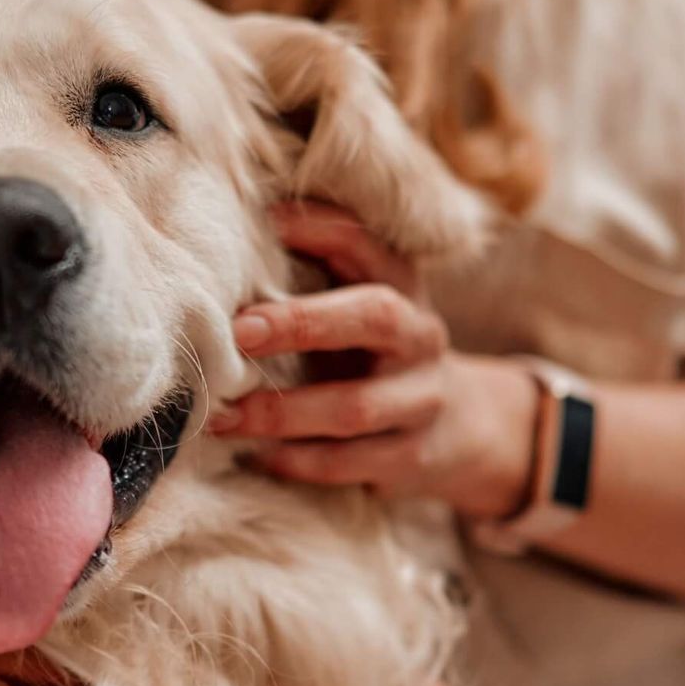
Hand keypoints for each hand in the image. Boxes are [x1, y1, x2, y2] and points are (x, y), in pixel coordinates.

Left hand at [209, 202, 539, 519]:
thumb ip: (313, 278)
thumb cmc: (378, 354)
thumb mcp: (359, 307)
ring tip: (221, 416)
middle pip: (374, 317)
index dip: (318, 229)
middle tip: (238, 332)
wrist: (463, 426)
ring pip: (355, 408)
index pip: (364, 244)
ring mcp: (422, 399)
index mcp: (402, 286)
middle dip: (302, 322)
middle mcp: (420, 335)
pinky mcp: (412, 456)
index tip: (265, 223)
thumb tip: (223, 254)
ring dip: (281, 413)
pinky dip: (296, 460)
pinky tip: (257, 454)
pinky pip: (348, 462)